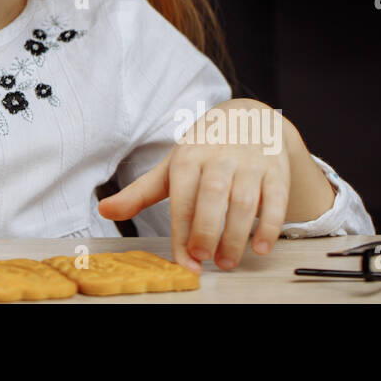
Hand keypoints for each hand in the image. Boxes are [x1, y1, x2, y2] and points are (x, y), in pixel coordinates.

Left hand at [97, 102, 288, 272]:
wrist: (250, 117)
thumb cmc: (204, 149)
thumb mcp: (171, 165)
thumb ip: (140, 191)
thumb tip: (104, 210)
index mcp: (188, 155)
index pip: (182, 196)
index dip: (181, 232)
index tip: (184, 261)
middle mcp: (219, 156)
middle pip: (212, 196)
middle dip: (207, 231)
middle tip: (203, 260)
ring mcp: (250, 162)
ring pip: (245, 201)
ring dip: (236, 236)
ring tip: (226, 262)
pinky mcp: (277, 169)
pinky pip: (276, 200)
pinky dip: (270, 226)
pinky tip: (259, 247)